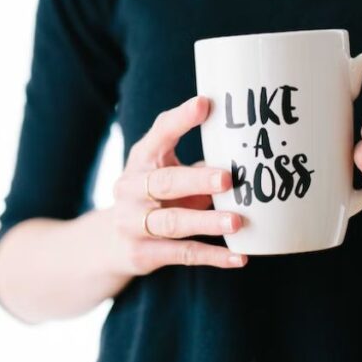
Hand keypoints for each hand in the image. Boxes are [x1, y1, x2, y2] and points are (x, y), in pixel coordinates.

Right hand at [109, 96, 247, 274]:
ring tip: (237, 222)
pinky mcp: (143, 253)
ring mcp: (133, 223)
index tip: (205, 104)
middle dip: (197, 180)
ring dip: (206, 222)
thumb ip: (198, 163)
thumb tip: (250, 151)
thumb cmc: (154, 197)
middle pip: (164, 182)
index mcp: (141, 159)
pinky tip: (239, 257)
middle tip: (227, 178)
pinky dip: (213, 256)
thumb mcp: (166, 171)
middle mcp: (131, 189)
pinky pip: (183, 254)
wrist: (111, 243)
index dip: (181, 119)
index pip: (159, 134)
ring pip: (173, 222)